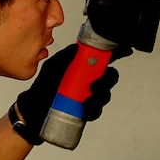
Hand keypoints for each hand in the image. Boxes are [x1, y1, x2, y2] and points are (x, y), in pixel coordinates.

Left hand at [8, 42, 126, 145]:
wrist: (35, 108)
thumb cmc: (44, 86)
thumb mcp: (52, 68)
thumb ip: (64, 57)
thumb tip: (76, 48)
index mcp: (83, 67)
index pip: (104, 58)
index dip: (117, 53)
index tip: (125, 51)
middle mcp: (89, 80)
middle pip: (110, 76)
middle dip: (108, 79)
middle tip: (95, 83)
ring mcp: (90, 95)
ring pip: (105, 94)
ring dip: (100, 96)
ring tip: (88, 98)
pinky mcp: (87, 110)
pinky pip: (96, 110)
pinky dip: (93, 110)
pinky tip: (85, 109)